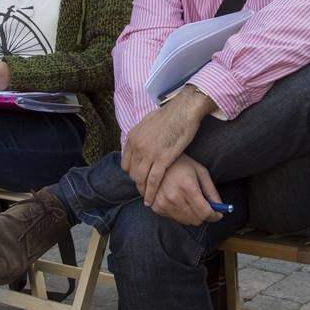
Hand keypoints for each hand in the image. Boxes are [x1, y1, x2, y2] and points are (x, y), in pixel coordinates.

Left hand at [122, 86, 214, 205]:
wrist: (184, 110)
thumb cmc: (171, 114)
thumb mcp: (148, 122)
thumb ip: (142, 134)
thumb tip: (140, 140)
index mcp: (132, 137)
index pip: (125, 163)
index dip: (133, 173)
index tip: (140, 178)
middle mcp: (137, 146)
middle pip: (132, 173)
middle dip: (138, 183)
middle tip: (145, 190)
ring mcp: (149, 153)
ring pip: (141, 179)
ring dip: (143, 191)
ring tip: (148, 199)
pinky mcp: (162, 159)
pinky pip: (153, 180)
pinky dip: (151, 192)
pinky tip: (152, 200)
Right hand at [150, 155, 223, 225]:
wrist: (157, 162)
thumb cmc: (182, 165)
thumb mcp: (201, 172)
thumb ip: (212, 191)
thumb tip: (220, 207)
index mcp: (187, 187)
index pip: (205, 212)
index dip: (215, 216)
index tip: (219, 214)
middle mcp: (174, 197)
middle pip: (196, 220)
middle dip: (205, 216)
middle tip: (207, 207)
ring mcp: (163, 204)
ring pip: (186, 221)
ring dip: (193, 215)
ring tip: (191, 201)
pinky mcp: (157, 207)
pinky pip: (176, 219)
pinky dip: (182, 214)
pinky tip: (180, 201)